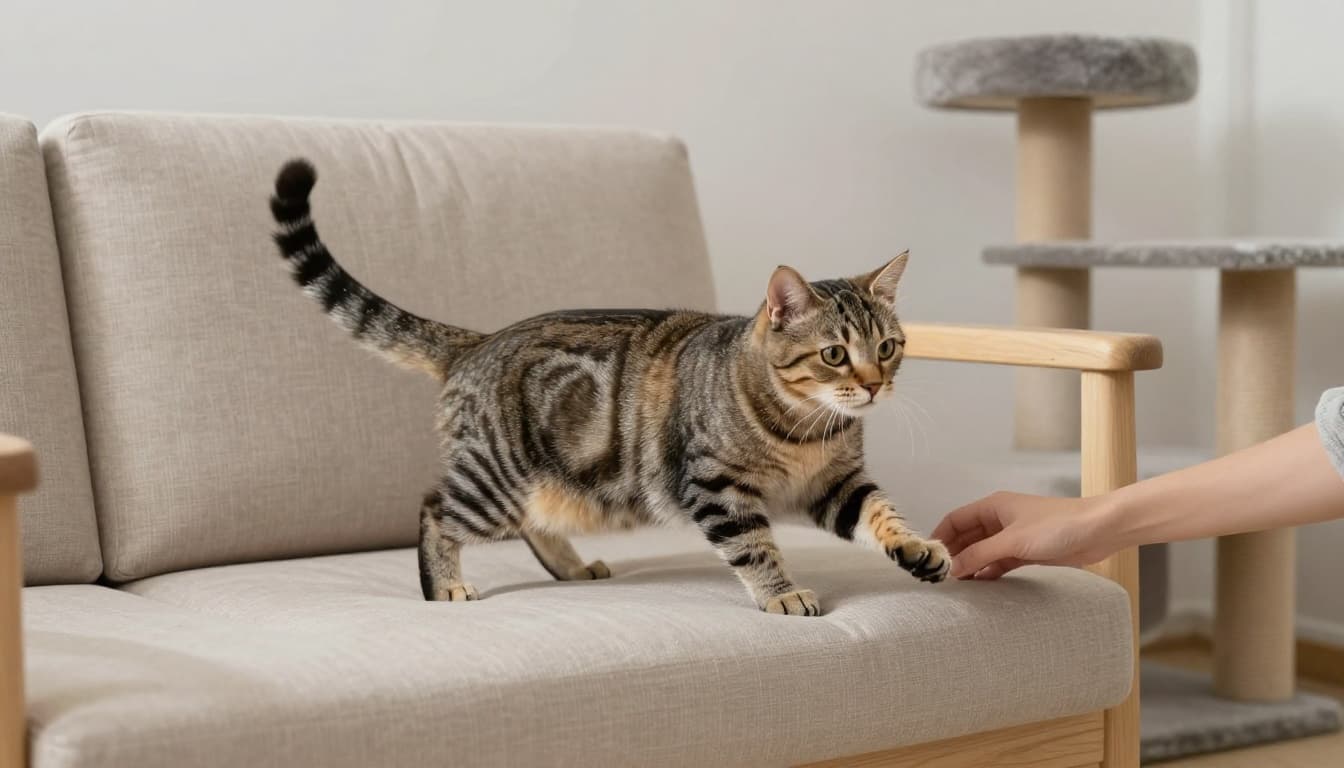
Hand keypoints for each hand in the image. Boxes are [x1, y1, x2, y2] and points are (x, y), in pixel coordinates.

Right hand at [931, 492, 1116, 579]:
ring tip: (957, 585)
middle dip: (954, 554)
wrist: (1099, 530)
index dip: (940, 536)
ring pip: (983, 551)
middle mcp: (1000, 519)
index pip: (956, 519)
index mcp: (993, 506)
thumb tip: (952, 568)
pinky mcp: (1027, 551)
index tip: (928, 556)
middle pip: (967, 536)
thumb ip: (980, 555)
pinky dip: (988, 571)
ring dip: (971, 565)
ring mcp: (1014, 536)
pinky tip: (980, 585)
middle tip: (940, 575)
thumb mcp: (1013, 541)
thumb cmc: (1058, 525)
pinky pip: (999, 562)